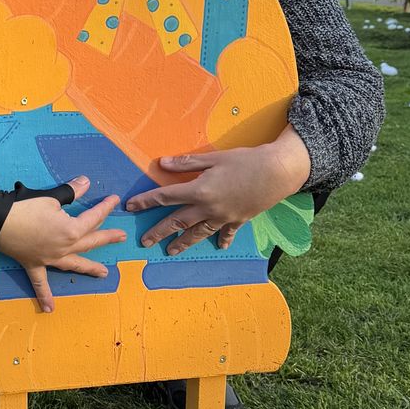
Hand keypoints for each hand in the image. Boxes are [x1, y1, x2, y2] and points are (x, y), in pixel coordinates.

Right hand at [0, 175, 122, 313]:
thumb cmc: (25, 207)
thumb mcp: (51, 197)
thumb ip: (71, 192)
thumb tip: (86, 182)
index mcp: (72, 230)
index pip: (93, 217)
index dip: (105, 207)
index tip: (114, 200)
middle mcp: (65, 248)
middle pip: (90, 242)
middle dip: (107, 238)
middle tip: (121, 237)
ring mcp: (51, 259)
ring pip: (74, 264)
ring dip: (89, 268)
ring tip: (104, 273)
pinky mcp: (35, 264)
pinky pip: (40, 283)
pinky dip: (45, 296)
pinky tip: (50, 309)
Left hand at [125, 127, 312, 254]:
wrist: (278, 172)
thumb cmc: (246, 160)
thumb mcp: (214, 157)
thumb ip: (187, 162)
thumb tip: (162, 163)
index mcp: (199, 190)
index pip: (166, 196)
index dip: (146, 201)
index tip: (130, 207)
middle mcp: (208, 208)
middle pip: (178, 222)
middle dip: (159, 232)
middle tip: (144, 242)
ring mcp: (224, 217)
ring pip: (198, 233)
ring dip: (183, 243)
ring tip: (170, 251)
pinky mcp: (239, 220)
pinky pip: (227, 232)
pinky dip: (222, 239)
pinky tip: (219, 247)